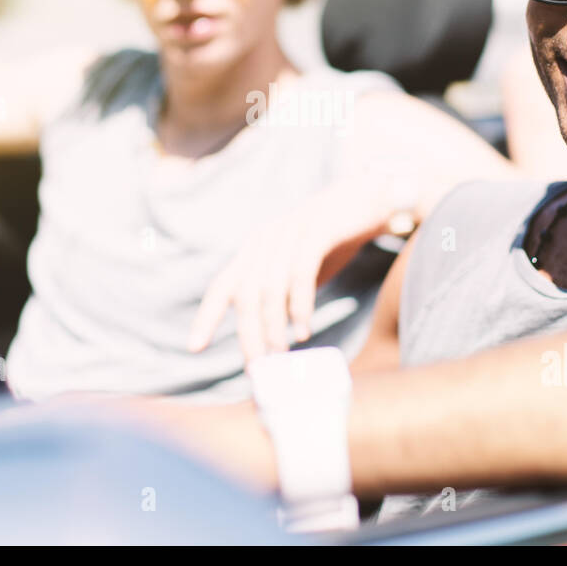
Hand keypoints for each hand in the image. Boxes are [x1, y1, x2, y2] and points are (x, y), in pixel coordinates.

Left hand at [188, 176, 407, 362]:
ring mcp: (289, 232)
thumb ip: (284, 295)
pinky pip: (300, 273)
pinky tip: (303, 330)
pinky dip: (299, 306)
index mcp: (255, 250)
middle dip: (248, 335)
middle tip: (257, 367)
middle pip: (245, 295)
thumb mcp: (300, 269)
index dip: (207, 317)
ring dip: (273, 326)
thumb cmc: (334, 240)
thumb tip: (273, 339)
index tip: (195, 347)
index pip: (223, 286)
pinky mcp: (317, 230)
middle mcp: (266, 240)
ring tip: (281, 353)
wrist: (372, 197)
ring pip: (269, 288)